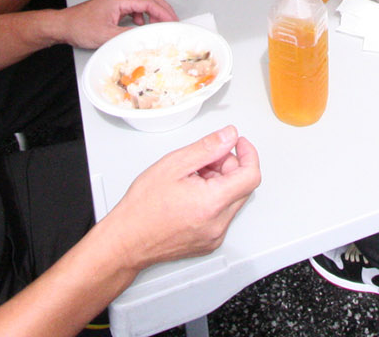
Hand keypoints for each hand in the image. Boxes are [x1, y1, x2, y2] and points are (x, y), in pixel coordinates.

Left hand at [57, 0, 176, 48]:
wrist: (62, 26)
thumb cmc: (78, 27)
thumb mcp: (106, 35)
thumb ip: (128, 35)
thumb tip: (146, 36)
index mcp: (119, 0)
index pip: (148, 2)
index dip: (163, 11)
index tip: (172, 21)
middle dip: (162, 8)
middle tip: (171, 20)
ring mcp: (114, 3)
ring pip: (140, 2)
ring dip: (152, 12)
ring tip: (158, 24)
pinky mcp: (111, 9)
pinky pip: (132, 9)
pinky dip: (141, 16)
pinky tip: (139, 25)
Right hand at [104, 125, 260, 269]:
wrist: (127, 241)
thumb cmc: (142, 207)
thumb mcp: (173, 165)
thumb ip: (207, 148)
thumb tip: (229, 136)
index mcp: (212, 203)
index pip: (251, 175)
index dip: (248, 154)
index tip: (239, 143)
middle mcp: (218, 223)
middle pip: (242, 187)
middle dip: (228, 167)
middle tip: (203, 161)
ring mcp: (215, 236)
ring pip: (232, 200)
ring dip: (220, 183)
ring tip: (191, 179)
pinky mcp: (209, 242)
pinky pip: (223, 215)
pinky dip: (214, 200)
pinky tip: (191, 195)